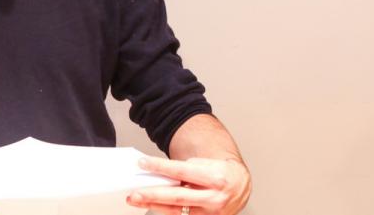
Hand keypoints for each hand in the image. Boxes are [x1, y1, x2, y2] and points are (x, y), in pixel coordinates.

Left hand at [127, 156, 250, 214]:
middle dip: (153, 195)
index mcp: (215, 178)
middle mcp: (214, 198)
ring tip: (136, 200)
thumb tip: (159, 174)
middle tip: (134, 193)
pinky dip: (166, 212)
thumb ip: (185, 170)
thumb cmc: (219, 172)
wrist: (240, 186)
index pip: (182, 171)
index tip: (142, 163)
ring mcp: (211, 213)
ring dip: (154, 206)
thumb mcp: (205, 164)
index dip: (161, 167)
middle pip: (177, 197)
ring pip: (177, 210)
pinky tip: (154, 207)